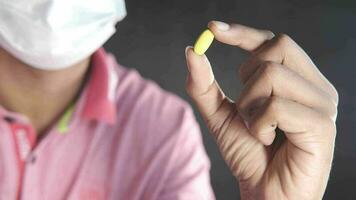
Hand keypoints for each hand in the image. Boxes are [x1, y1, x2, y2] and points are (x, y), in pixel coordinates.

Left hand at [185, 21, 337, 199]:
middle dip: (247, 79)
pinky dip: (259, 124)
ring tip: (258, 130)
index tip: (212, 29)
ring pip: (272, 75)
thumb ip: (204, 85)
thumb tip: (191, 49)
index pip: (273, 42)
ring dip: (250, 106)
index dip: (243, 32)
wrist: (264, 193)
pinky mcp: (321, 125)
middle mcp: (315, 86)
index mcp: (298, 80)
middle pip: (275, 48)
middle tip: (247, 110)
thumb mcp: (220, 115)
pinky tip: (267, 140)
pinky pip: (276, 105)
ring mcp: (322, 104)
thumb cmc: (249, 154)